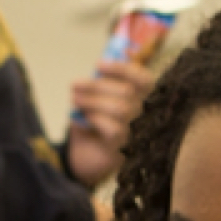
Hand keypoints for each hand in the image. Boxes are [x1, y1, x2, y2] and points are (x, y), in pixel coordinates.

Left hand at [66, 59, 153, 188]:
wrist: (85, 155)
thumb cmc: (94, 122)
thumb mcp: (97, 99)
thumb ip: (102, 82)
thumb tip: (100, 65)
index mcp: (142, 99)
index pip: (144, 80)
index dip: (122, 69)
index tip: (98, 65)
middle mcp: (145, 116)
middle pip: (127, 92)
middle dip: (97, 86)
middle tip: (75, 85)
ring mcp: (138, 134)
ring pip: (121, 109)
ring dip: (93, 102)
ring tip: (75, 100)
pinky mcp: (127, 150)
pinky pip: (115, 129)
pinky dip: (97, 119)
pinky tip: (85, 119)